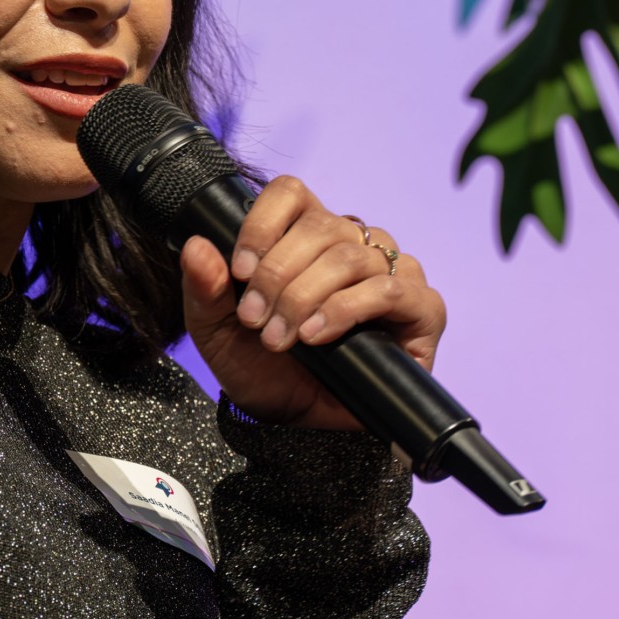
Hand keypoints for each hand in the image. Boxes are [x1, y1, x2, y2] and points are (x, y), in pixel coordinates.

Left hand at [180, 177, 444, 428]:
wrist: (297, 425)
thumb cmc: (263, 370)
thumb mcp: (218, 333)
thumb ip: (204, 290)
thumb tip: (196, 246)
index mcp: (305, 236)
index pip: (291, 193)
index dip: (263, 224)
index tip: (240, 271)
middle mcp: (353, 245)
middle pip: (319, 227)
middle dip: (277, 276)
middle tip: (255, 321)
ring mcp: (392, 273)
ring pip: (349, 257)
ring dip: (305, 298)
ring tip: (281, 338)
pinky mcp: (422, 309)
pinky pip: (389, 289)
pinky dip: (345, 310)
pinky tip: (317, 335)